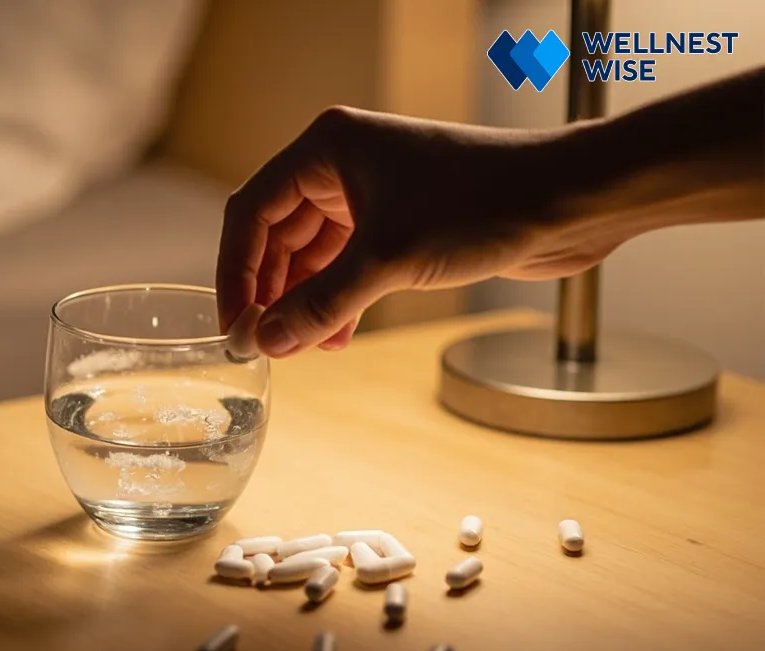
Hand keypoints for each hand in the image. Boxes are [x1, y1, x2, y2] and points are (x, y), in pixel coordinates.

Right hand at [215, 106, 623, 357]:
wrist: (569, 202)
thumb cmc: (485, 202)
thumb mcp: (388, 260)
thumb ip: (320, 305)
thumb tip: (267, 343)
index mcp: (328, 149)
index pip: (252, 211)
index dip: (236, 272)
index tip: (235, 324)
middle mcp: (344, 166)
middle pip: (278, 236)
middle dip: (271, 293)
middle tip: (266, 344)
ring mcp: (373, 194)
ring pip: (313, 257)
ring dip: (306, 304)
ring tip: (304, 348)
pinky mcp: (401, 224)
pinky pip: (348, 267)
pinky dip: (338, 302)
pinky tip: (337, 338)